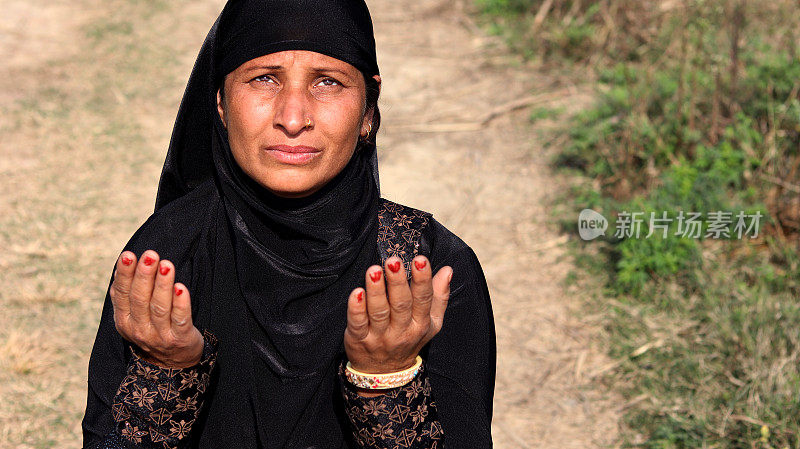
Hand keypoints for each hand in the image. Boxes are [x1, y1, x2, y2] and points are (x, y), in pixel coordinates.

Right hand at [110, 250, 203, 368]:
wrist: (174, 362)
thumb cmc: (153, 329)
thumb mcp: (134, 316)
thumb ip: (127, 295)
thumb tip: (122, 267)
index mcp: (124, 321)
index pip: (122, 294)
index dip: (125, 275)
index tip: (128, 255)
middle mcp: (139, 329)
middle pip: (140, 299)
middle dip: (145, 275)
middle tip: (151, 255)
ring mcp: (160, 336)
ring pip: (160, 307)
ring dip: (163, 285)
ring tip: (167, 265)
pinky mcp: (180, 339)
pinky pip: (180, 319)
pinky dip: (180, 303)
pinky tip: (181, 288)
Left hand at [344, 255, 450, 388]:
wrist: (384, 373)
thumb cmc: (409, 338)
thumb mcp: (431, 323)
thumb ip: (439, 296)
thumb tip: (447, 270)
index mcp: (421, 324)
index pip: (423, 299)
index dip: (422, 279)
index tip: (420, 259)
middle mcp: (401, 331)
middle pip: (401, 305)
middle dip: (397, 282)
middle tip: (393, 261)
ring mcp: (379, 337)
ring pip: (379, 312)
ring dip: (376, 291)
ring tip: (374, 270)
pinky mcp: (359, 340)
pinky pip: (357, 324)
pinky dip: (356, 309)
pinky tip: (356, 293)